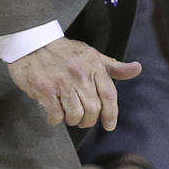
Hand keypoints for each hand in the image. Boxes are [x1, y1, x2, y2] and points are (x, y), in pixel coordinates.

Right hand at [8, 38, 140, 130]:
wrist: (31, 43)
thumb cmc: (63, 52)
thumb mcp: (92, 54)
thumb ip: (113, 66)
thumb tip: (137, 69)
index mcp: (94, 65)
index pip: (109, 95)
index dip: (111, 114)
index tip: (109, 125)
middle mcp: (80, 73)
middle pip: (93, 109)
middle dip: (89, 120)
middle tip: (83, 121)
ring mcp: (62, 82)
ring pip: (75, 114)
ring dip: (72, 120)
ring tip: (68, 116)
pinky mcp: (44, 89)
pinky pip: (56, 114)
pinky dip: (56, 119)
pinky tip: (53, 115)